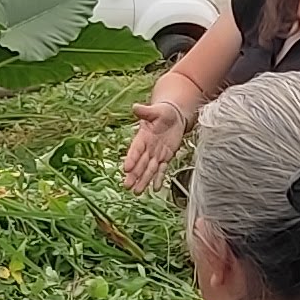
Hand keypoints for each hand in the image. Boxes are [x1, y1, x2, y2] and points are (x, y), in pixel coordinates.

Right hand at [119, 79, 200, 194]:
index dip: (131, 159)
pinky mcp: (165, 157)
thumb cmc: (163, 112)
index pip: (135, 150)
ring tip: (137, 192)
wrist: (174, 116)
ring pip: (148, 170)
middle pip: (139, 164)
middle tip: (127, 186)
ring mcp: (156, 154)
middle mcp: (147, 148)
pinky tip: (156, 189)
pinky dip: (159, 179)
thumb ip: (146, 111)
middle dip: (134, 175)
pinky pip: (161, 170)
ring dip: (143, 181)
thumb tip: (135, 107)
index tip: (125, 168)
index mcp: (143, 137)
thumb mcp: (156, 110)